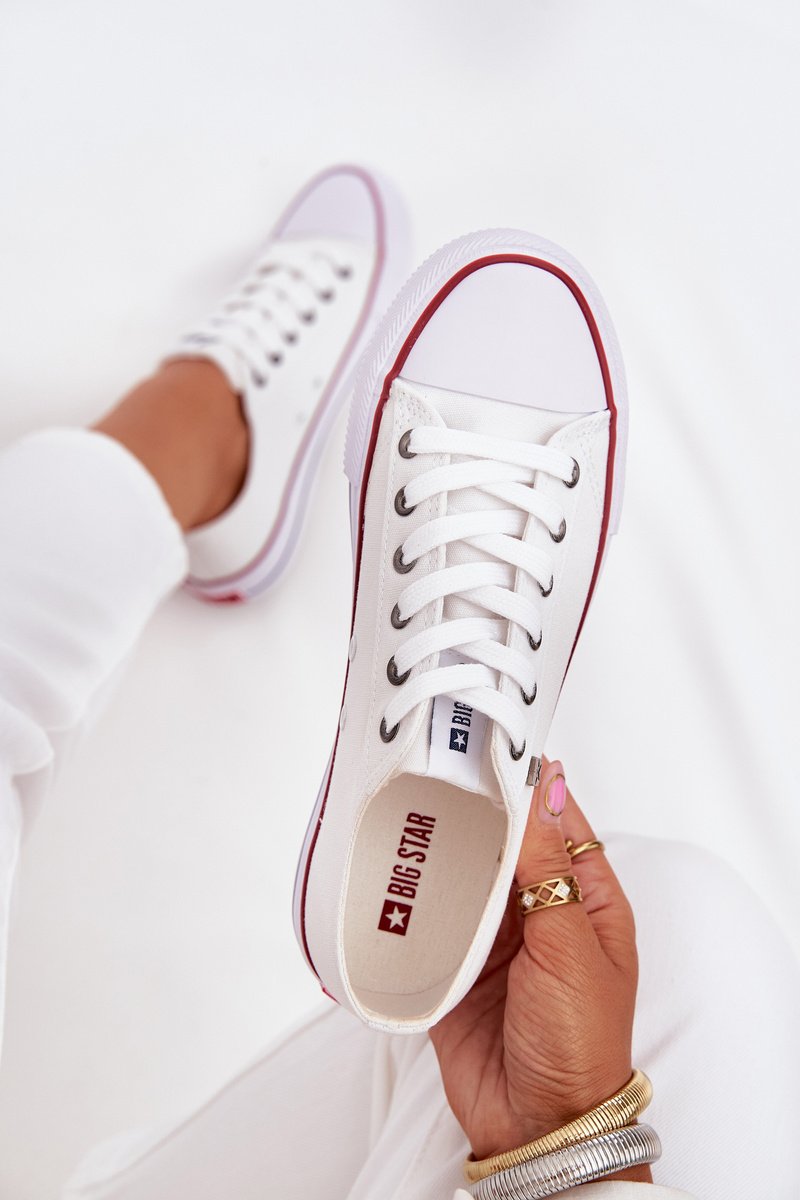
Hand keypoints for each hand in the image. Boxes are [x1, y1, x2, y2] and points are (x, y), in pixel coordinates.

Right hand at [430, 758, 649, 1181]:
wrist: (538, 1126)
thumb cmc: (579, 1042)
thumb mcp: (570, 944)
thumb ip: (547, 867)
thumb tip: (545, 789)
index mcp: (583, 900)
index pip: (557, 821)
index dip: (530, 783)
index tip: (495, 744)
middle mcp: (538, 912)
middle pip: (503, 843)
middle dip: (475, 810)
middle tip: (437, 767)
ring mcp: (494, 939)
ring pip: (463, 875)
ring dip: (441, 849)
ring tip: (408, 807)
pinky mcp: (454, 966)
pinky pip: (431, 919)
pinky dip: (414, 897)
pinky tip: (394, 870)